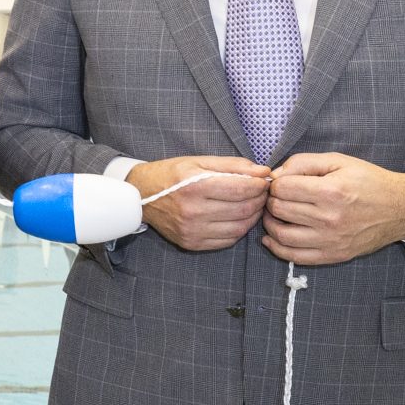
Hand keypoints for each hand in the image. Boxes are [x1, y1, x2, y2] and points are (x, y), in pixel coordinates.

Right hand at [127, 155, 270, 252]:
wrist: (140, 197)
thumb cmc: (170, 175)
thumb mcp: (198, 161)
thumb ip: (232, 165)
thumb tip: (263, 171)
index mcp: (194, 186)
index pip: (241, 188)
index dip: (259, 185)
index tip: (263, 181)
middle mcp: (193, 211)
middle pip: (244, 209)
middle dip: (260, 199)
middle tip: (261, 192)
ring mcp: (192, 230)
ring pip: (240, 227)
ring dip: (253, 216)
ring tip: (252, 205)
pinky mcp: (192, 243)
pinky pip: (228, 240)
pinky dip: (240, 229)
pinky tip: (237, 218)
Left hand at [263, 152, 404, 266]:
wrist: (403, 208)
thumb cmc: (370, 181)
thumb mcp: (339, 161)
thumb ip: (303, 163)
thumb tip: (274, 175)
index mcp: (331, 191)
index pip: (282, 188)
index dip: (276, 183)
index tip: (281, 183)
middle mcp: (330, 218)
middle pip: (279, 210)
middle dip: (272, 201)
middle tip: (278, 197)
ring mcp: (332, 240)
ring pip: (282, 235)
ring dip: (270, 223)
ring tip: (275, 214)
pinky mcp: (335, 255)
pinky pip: (296, 257)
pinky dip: (277, 248)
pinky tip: (272, 238)